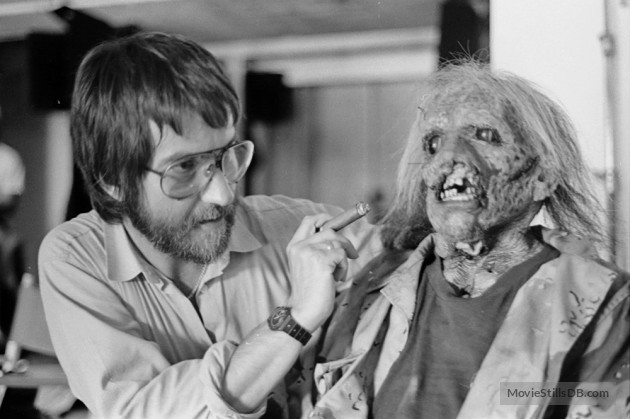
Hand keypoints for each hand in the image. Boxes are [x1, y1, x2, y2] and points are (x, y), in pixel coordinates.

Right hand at [286, 214, 358, 331]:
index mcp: (294, 246)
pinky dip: (344, 268)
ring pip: (337, 242)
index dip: (325, 218)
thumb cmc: (309, 292)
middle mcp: (300, 246)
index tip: (337, 224)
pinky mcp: (321, 261)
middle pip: (328, 230)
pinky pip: (342, 256)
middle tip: (352, 253)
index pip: (309, 221)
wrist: (303, 311)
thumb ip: (316, 249)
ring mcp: (309, 252)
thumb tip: (338, 237)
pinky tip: (336, 279)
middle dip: (344, 241)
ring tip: (338, 274)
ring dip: (343, 258)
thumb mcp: (308, 265)